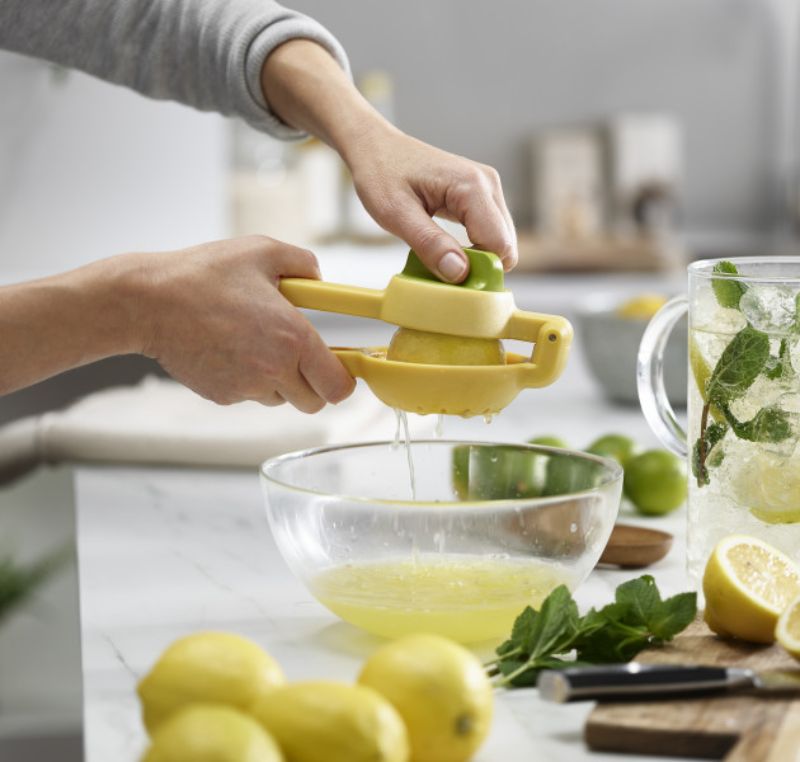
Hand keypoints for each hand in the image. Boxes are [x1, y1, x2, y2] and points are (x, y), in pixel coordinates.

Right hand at [138, 236, 354, 411]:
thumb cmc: (203, 275)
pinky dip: (249, 380)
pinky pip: (250, 395)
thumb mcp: (262, 252)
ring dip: (281, 380)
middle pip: (315, 402)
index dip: (343, 380)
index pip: (338, 387)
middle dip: (314, 384)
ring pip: (282, 399)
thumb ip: (303, 263)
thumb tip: (321, 280)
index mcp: (293, 339)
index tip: (339, 365)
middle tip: (301, 355)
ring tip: (257, 342)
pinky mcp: (223, 396)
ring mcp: (246, 388)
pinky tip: (231, 349)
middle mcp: (274, 370)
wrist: (148, 303)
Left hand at [260, 40, 515, 282]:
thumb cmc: (381, 174)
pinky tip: (445, 248)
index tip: (450, 284)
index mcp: (472, 186)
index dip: (480, 272)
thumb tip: (459, 274)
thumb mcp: (396, 214)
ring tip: (438, 257)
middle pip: (503, 246)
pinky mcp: (481, 197)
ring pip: (498, 242)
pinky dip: (470, 249)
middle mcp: (488, 184)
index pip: (499, 245)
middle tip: (439, 271)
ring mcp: (488, 189)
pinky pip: (488, 234)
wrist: (375, 147)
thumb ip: (429, 244)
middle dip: (477, 267)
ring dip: (473, 259)